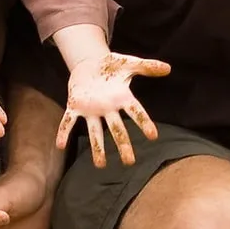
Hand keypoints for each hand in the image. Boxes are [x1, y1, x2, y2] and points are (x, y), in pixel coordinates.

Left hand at [58, 52, 170, 166]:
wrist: (89, 64)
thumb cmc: (111, 66)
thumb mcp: (129, 63)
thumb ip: (147, 66)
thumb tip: (168, 68)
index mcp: (122, 98)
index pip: (136, 112)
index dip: (144, 123)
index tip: (153, 136)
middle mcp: (108, 108)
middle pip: (117, 129)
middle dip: (123, 145)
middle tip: (130, 162)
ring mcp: (91, 110)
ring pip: (95, 131)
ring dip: (97, 148)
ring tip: (100, 165)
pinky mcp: (75, 106)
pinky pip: (69, 121)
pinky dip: (64, 132)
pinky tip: (60, 145)